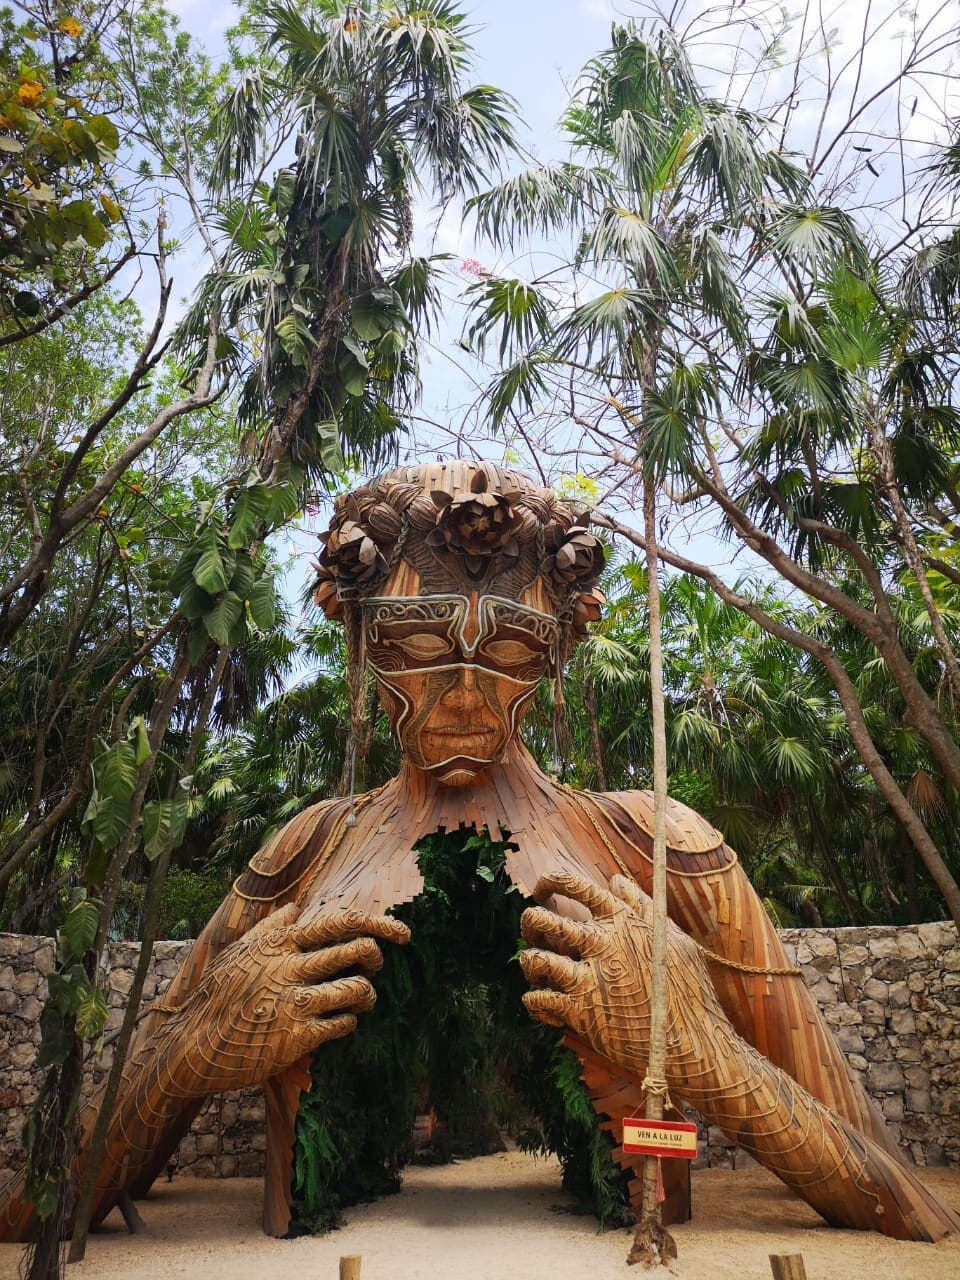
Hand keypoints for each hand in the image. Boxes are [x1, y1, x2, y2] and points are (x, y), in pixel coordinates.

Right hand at [167, 903, 409, 1094]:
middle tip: (374, 964)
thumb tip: (295, 907)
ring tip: (361, 998)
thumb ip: (270, 929)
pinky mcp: (296, 1038)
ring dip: (366, 994)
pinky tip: (339, 1023)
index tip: (402, 933)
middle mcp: (290, 968)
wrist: (191, 1046)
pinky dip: (348, 1022)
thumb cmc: (216, 996)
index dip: (380, 923)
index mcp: (279, 943)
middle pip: (359, 949)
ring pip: (357, 988)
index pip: (340, 923)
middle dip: (376, 956)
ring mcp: (295, 1002)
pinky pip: (342, 1024)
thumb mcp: (239, 953)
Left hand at [519, 871, 707, 1081]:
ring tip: (538, 970)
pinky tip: (545, 1005)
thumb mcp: (674, 939)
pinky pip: (538, 1000)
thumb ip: (642, 907)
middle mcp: (602, 944)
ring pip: (535, 959)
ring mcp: (590, 979)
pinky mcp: (582, 1013)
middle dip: (529, 922)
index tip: (542, 889)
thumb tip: (615, 881)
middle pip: (543, 920)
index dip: (550, 881)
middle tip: (534, 931)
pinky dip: (534, 1002)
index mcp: (623, 920)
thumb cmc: (689, 990)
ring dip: (529, 963)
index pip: (575, 886)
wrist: (694, 1043)